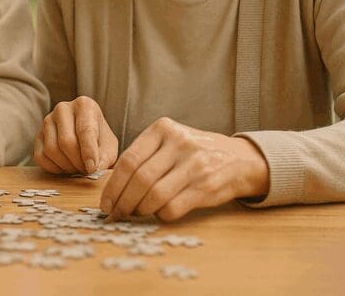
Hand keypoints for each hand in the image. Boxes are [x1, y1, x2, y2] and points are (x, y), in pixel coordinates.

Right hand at [33, 96, 118, 174]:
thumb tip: (95, 169)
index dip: (89, 152)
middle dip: (77, 162)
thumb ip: (105, 158)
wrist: (86, 138)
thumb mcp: (109, 147)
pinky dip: (54, 168)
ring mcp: (47, 120)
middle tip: (86, 171)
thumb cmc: (100, 140)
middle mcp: (63, 109)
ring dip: (66, 166)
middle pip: (66, 141)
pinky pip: (40, 156)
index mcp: (84, 105)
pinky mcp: (38, 135)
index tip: (92, 168)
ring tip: (78, 169)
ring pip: (51, 150)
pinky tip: (65, 168)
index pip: (85, 130)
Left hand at [100, 117, 269, 221]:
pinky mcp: (205, 186)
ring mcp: (194, 165)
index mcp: (163, 129)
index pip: (129, 160)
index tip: (106, 202)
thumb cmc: (195, 152)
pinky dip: (160, 214)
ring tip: (136, 213)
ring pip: (154, 195)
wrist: (238, 159)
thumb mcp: (171, 140)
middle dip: (123, 202)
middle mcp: (179, 143)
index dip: (113, 186)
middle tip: (116, 213)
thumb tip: (112, 185)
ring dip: (140, 210)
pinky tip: (159, 213)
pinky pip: (173, 207)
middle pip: (139, 179)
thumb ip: (145, 154)